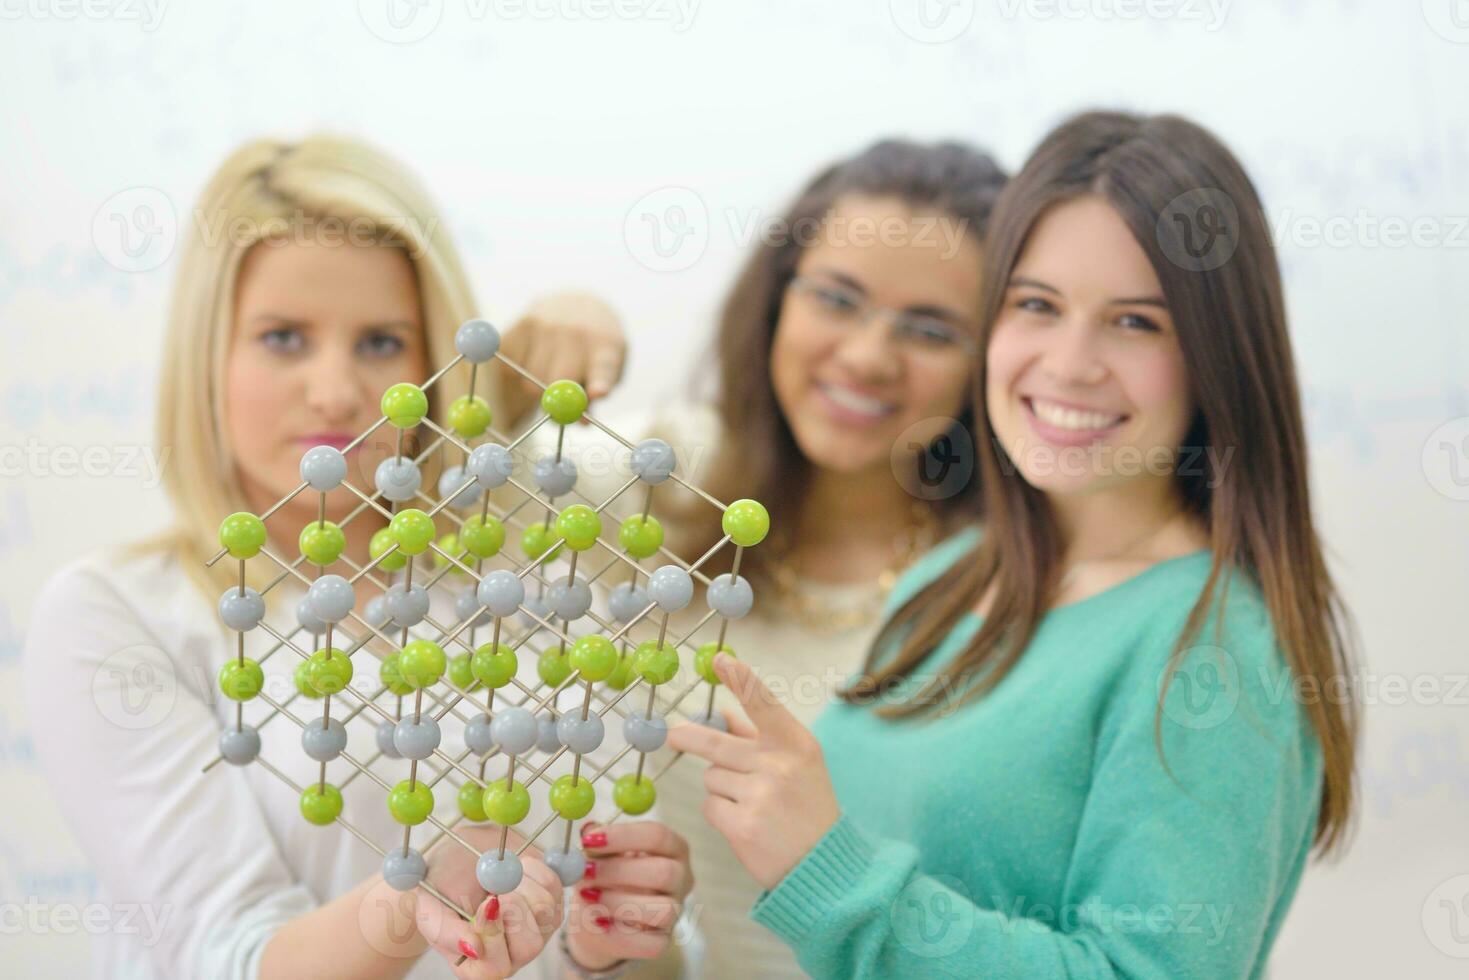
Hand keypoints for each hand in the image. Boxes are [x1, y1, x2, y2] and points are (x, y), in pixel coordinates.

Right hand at [415, 826, 563, 977]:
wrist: (463, 853)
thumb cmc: (442, 885)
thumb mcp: (430, 906)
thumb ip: (445, 931)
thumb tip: (473, 949)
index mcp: (477, 965)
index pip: (493, 969)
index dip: (492, 935)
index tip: (488, 901)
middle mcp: (511, 954)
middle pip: (529, 946)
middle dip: (514, 909)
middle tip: (496, 886)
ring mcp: (537, 931)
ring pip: (545, 912)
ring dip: (520, 884)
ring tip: (499, 874)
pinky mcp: (553, 905)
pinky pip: (554, 887)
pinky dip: (533, 869)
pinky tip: (514, 867)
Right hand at [498, 291, 625, 426]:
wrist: (576, 305)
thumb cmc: (593, 351)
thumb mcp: (603, 371)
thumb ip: (593, 399)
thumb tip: (580, 422)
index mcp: (607, 346)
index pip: (604, 368)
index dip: (600, 382)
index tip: (599, 392)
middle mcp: (578, 331)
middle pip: (558, 383)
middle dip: (554, 400)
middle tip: (557, 399)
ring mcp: (548, 324)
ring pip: (530, 380)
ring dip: (535, 386)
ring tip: (549, 369)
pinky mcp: (523, 322)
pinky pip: (511, 365)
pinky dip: (518, 369)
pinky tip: (533, 354)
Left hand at [564, 819, 692, 970]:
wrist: (598, 920)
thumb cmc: (605, 877)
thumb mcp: (599, 855)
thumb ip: (596, 842)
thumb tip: (588, 829)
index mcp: (672, 848)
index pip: (657, 835)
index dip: (623, 836)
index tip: (589, 840)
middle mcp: (681, 878)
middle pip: (664, 872)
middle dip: (619, 872)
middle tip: (585, 871)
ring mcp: (676, 912)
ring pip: (663, 909)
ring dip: (619, 902)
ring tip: (589, 896)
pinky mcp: (663, 941)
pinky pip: (650, 943)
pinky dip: (618, 932)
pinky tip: (597, 920)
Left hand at [665, 653, 839, 889]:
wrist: (823, 865)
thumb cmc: (808, 808)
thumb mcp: (797, 765)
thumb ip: (759, 738)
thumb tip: (723, 713)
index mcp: (797, 744)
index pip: (765, 704)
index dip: (741, 680)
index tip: (720, 660)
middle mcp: (779, 766)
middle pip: (717, 744)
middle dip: (691, 739)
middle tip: (672, 734)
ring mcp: (760, 796)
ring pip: (712, 777)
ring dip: (722, 788)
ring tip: (752, 805)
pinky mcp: (742, 826)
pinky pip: (710, 805)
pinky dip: (721, 813)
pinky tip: (745, 823)